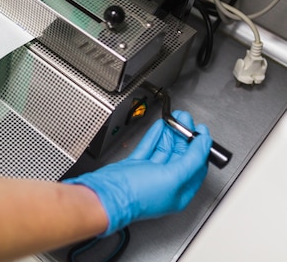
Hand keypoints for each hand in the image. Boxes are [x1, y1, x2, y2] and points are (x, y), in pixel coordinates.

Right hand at [64, 110, 211, 235]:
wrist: (107, 194)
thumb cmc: (137, 194)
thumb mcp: (173, 176)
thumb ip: (192, 159)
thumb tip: (204, 144)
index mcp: (179, 192)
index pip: (196, 166)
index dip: (200, 147)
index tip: (202, 131)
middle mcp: (165, 183)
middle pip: (180, 155)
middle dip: (184, 136)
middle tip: (186, 120)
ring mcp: (149, 174)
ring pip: (164, 149)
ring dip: (171, 133)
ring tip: (175, 119)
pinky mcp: (134, 166)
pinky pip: (149, 148)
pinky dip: (155, 136)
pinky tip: (160, 127)